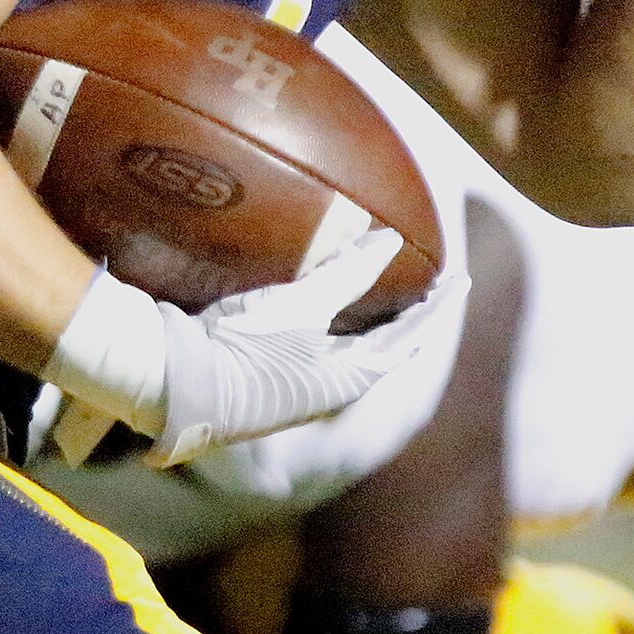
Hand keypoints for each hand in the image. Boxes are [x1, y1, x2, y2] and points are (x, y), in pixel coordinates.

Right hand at [42, 226, 452, 467]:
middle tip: (429, 290)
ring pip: (353, 357)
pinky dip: (338, 330)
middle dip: (409, 321)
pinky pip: (322, 355)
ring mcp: (299, 393)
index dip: (436, 307)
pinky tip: (323, 315)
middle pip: (386, 353)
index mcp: (351, 379)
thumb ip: (346, 272)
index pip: (409, 338)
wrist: (174, 389)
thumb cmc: (242, 347)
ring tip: (385, 299)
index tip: (460, 279)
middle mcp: (331, 392)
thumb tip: (390, 240)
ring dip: (372, 327)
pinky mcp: (269, 386)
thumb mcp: (299, 305)